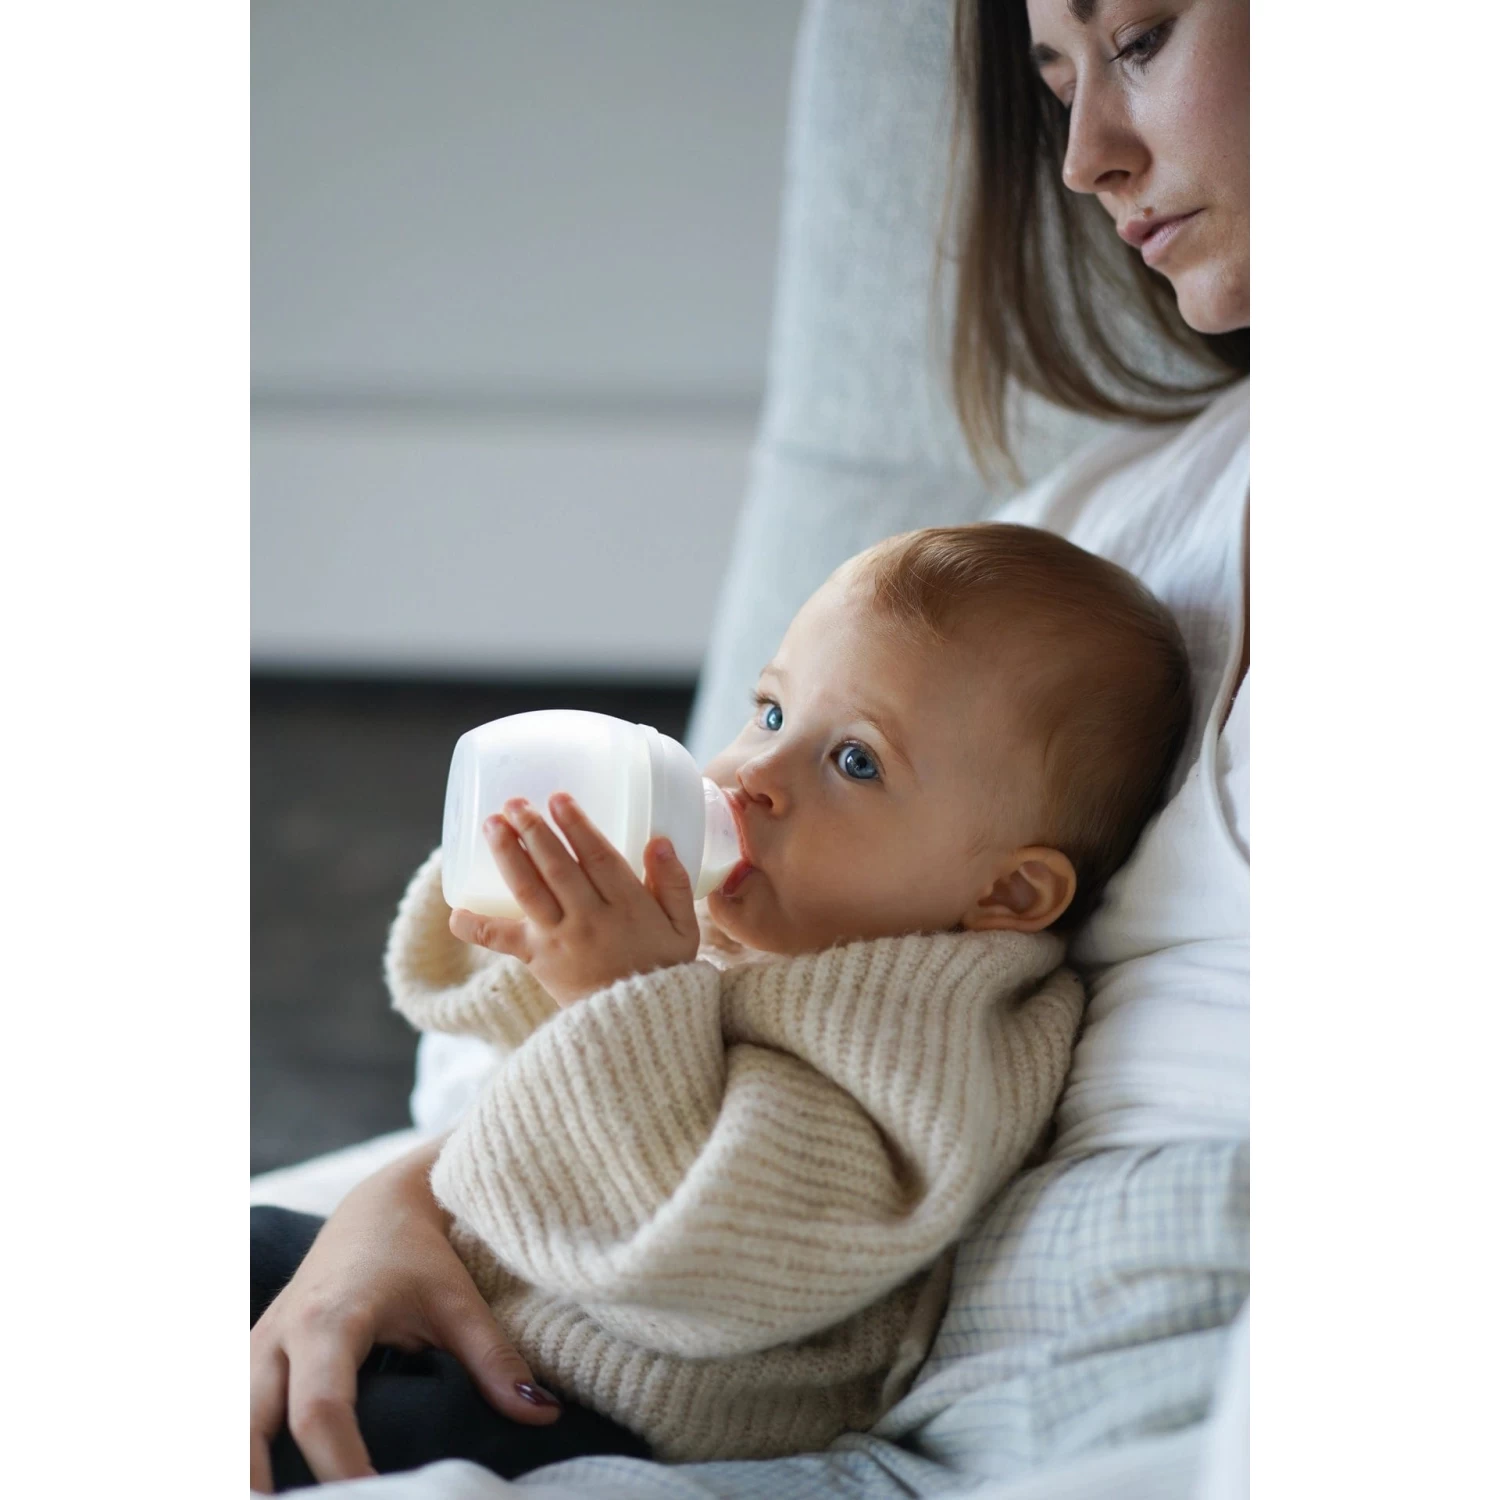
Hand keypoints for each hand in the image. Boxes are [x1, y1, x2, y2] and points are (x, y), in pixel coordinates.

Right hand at [249, 1138, 560, 1492]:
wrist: (378, 1205)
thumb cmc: (419, 1253)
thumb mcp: (458, 1301)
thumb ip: (495, 1359)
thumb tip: (541, 1413)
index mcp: (329, 1322)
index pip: (321, 1412)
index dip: (341, 1468)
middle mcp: (278, 1338)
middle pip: (248, 1430)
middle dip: (261, 1486)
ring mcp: (255, 1348)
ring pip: (227, 1426)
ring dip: (243, 1473)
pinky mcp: (250, 1358)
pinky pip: (229, 1416)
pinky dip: (239, 1454)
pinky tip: (263, 1484)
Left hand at [448, 792, 699, 1007]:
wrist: (639, 1027)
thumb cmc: (664, 968)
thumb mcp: (684, 928)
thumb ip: (675, 883)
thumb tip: (659, 841)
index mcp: (628, 906)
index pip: (598, 857)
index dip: (577, 826)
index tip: (559, 798)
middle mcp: (590, 919)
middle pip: (557, 868)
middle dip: (534, 831)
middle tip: (514, 803)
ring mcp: (560, 940)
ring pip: (529, 892)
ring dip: (508, 855)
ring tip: (492, 825)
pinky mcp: (538, 960)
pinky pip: (502, 941)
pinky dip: (476, 928)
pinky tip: (455, 912)